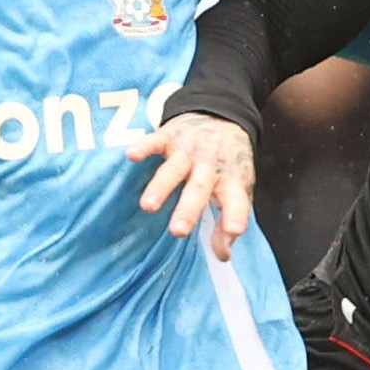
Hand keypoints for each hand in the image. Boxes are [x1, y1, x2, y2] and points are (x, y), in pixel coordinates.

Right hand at [126, 114, 257, 260]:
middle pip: (199, 189)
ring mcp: (189, 150)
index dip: (235, 215)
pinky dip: (144, 147)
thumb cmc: (227, 162)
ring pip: (174, 170)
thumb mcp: (237, 188)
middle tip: (177, 231)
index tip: (233, 231)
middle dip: (188, 210)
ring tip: (148, 206)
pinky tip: (132, 155)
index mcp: (232, 180)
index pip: (237, 200)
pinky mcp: (170, 136)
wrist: (221, 113)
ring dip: (161, 186)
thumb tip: (223, 256)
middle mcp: (210, 166)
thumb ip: (228, 222)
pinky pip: (155, 141)